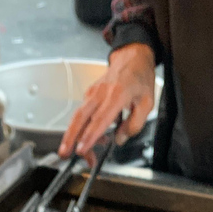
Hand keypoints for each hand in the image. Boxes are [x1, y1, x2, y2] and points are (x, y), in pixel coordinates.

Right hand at [58, 43, 155, 159]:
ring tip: (85, 153)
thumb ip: (135, 123)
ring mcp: (92, 93)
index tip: (81, 149)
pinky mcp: (89, 94)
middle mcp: (101, 93)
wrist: (132, 58)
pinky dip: (85, 128)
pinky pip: (83, 114)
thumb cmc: (140, 78)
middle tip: (65, 154)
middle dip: (69, 138)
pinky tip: (96, 136)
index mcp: (117, 95)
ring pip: (78, 117)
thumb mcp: (148, 103)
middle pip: (80, 118)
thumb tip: (120, 138)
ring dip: (76, 136)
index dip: (89, 136)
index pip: (100, 119)